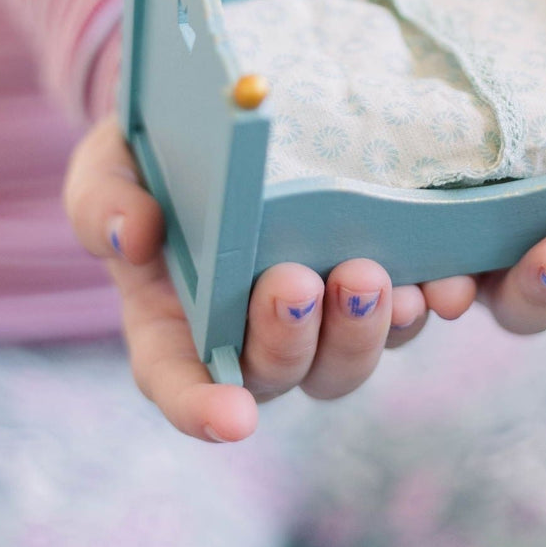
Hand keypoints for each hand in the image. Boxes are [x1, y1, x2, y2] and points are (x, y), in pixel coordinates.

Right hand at [62, 115, 482, 440]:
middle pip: (277, 373)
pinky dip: (422, 303)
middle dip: (291, 340)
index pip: (180, 382)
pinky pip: (400, 312)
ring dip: (364, 331)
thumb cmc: (149, 159)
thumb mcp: (109, 169)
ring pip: (345, 358)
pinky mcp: (366, 279)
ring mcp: (315, 313)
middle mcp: (247, 333)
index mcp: (174, 322)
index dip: (203, 408)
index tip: (232, 418)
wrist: (217, 128)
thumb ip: (105, 203)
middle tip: (298, 282)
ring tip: (370, 276)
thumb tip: (134, 233)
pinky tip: (441, 280)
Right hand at [64, 117, 545, 442]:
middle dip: (362, 330)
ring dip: (529, 293)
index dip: (208, 399)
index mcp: (225, 300)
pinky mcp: (495, 237)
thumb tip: (131, 235)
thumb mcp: (130, 143)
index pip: (202, 372)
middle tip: (369, 276)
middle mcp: (332, 309)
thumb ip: (112, 189)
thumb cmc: (189, 127)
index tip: (229, 413)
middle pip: (345, 364)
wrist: (286, 73)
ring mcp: (422, 272)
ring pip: (475, 320)